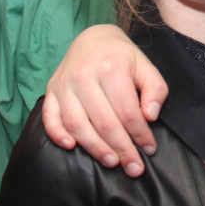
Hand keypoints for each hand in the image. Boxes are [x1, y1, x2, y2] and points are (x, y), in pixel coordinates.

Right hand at [42, 24, 168, 176]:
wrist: (93, 38)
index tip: (149, 149)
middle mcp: (84, 76)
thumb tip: (151, 116)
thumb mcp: (145, 65)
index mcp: (111, 68)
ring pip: (77, 124)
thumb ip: (155, 89)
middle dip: (121, 149)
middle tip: (134, 167)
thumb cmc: (121, 57)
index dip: (140, 135)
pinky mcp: (50, 91)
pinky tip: (71, 147)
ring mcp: (64, 84)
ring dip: (94, 148)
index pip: (127, 112)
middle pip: (104, 122)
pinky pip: (50, 117)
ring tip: (111, 162)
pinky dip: (57, 134)